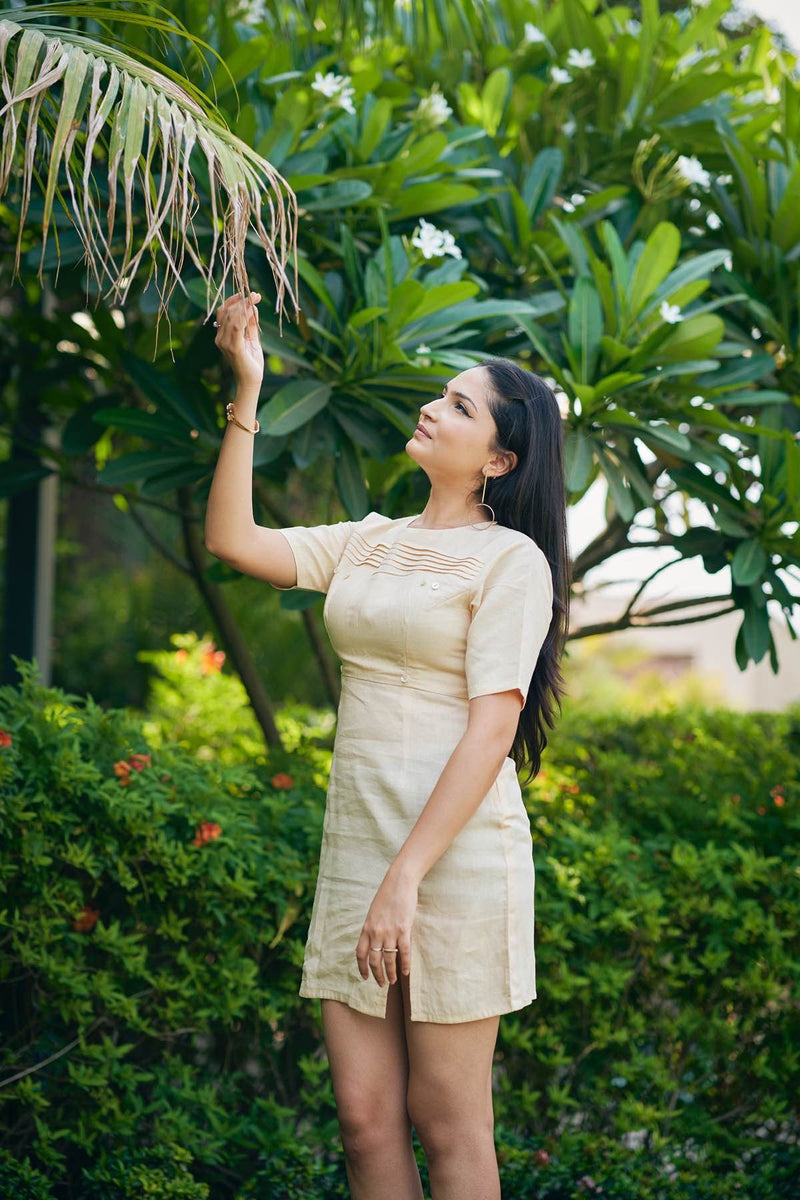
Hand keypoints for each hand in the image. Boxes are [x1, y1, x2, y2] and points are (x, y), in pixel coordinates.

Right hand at [213, 291, 263, 388]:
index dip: (233, 300)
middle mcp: (220, 338)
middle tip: (255, 294)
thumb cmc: (251, 362)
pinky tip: (253, 309)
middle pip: (226, 311)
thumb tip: (253, 307)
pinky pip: (237, 326)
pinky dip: (245, 315)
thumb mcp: (252, 339)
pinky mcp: (233, 347)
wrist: (251, 382)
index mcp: (222, 336)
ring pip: (231, 316)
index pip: (223, 312)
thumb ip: (251, 325)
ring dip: (244, 305)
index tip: (247, 293)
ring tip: (255, 298)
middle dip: (241, 300)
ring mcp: (225, 343)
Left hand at [356, 870, 416, 986]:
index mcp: (366, 928)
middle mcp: (376, 932)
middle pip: (374, 961)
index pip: (360, 954)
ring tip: (393, 981)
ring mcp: (389, 932)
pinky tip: (406, 972)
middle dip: (377, 975)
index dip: (362, 968)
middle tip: (381, 985)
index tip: (365, 977)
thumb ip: (372, 928)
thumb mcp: (373, 912)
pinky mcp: (403, 929)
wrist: (399, 882)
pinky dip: (405, 964)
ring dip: (391, 973)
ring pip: (389, 959)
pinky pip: (404, 952)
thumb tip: (372, 943)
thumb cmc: (387, 895)